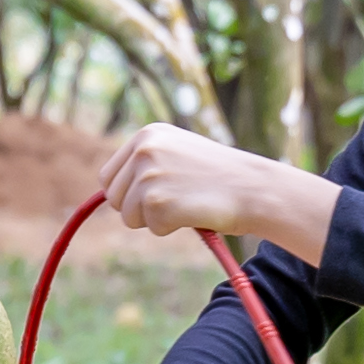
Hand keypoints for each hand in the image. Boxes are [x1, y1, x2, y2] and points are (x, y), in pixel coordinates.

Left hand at [98, 123, 338, 264]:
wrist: (255, 188)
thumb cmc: (221, 177)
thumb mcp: (179, 155)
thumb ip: (147, 166)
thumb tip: (109, 194)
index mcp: (148, 135)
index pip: (108, 176)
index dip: (125, 194)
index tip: (148, 199)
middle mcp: (144, 150)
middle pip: (115, 198)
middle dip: (139, 209)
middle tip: (175, 202)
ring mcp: (149, 175)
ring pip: (130, 217)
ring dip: (156, 219)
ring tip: (188, 203)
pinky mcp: (157, 202)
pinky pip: (152, 228)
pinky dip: (172, 228)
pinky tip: (195, 212)